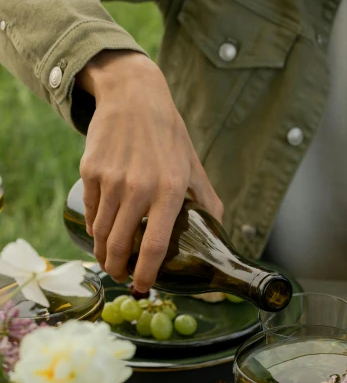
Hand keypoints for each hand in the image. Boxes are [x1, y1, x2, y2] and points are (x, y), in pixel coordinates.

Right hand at [77, 51, 222, 292]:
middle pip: (120, 245)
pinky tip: (101, 235)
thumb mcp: (193, 168)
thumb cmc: (169, 136)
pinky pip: (91, 212)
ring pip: (100, 233)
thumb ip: (207, 203)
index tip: (143, 286)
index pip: (153, 246)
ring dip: (103, 255)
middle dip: (119, 270)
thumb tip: (219, 237)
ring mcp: (111, 179)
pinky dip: (94, 229)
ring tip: (109, 262)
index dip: (146, 273)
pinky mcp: (91, 171)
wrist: (133, 96)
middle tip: (123, 277)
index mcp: (169, 190)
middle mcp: (138, 187)